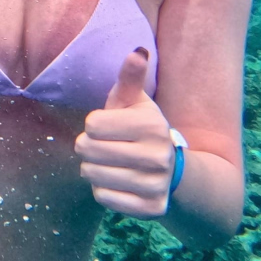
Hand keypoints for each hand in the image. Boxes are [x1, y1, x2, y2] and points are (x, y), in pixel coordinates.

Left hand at [75, 47, 177, 216]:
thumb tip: (138, 52)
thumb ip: (131, 78)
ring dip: (94, 170)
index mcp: (152, 125)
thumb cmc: (141, 130)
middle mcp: (157, 156)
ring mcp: (156, 184)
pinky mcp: (151, 209)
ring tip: (110, 164)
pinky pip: (103, 198)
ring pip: (92, 175)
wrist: (173, 172)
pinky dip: (103, 190)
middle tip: (104, 148)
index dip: (93, 126)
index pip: (92, 124)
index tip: (108, 128)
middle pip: (88, 150)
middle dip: (89, 148)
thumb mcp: (136, 102)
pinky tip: (118, 182)